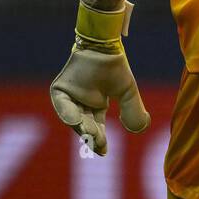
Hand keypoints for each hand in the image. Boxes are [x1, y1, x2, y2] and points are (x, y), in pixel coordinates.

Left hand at [50, 39, 150, 155]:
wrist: (105, 47)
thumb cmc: (115, 66)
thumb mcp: (127, 92)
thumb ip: (133, 109)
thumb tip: (138, 129)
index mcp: (95, 104)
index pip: (96, 126)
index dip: (100, 139)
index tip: (104, 151)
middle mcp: (80, 103)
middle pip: (85, 125)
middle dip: (92, 135)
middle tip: (99, 144)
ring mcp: (69, 97)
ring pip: (73, 118)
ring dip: (82, 127)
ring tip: (91, 134)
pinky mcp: (60, 90)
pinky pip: (62, 105)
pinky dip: (68, 114)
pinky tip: (77, 121)